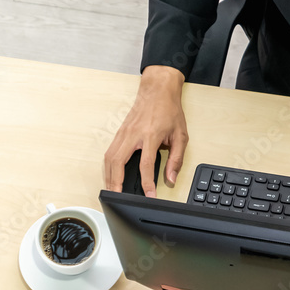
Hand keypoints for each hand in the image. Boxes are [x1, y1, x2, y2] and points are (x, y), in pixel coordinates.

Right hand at [103, 66, 188, 196]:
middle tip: (117, 197)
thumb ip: (177, 159)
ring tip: (112, 191)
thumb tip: (171, 178)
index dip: (147, 182)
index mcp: (151, 135)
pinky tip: (111, 176)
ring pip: (109, 158)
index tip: (149, 195)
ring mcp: (123, 133)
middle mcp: (133, 134)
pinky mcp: (119, 133)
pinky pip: (109, 152)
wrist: (157, 91)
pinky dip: (108, 167)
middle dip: (116, 182)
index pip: (145, 164)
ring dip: (109, 176)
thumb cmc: (169, 111)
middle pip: (118, 162)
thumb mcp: (181, 135)